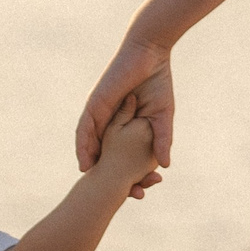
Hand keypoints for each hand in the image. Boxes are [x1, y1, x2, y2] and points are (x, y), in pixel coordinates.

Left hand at [76, 35, 172, 199]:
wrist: (149, 54)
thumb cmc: (157, 82)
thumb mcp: (161, 117)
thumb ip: (161, 139)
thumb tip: (166, 165)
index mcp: (123, 126)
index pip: (120, 155)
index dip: (127, 173)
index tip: (138, 192)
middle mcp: (108, 122)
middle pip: (103, 153)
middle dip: (107, 174)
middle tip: (116, 195)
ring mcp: (99, 113)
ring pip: (90, 144)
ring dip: (90, 163)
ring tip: (91, 183)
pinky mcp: (94, 104)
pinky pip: (84, 128)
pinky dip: (83, 145)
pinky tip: (85, 162)